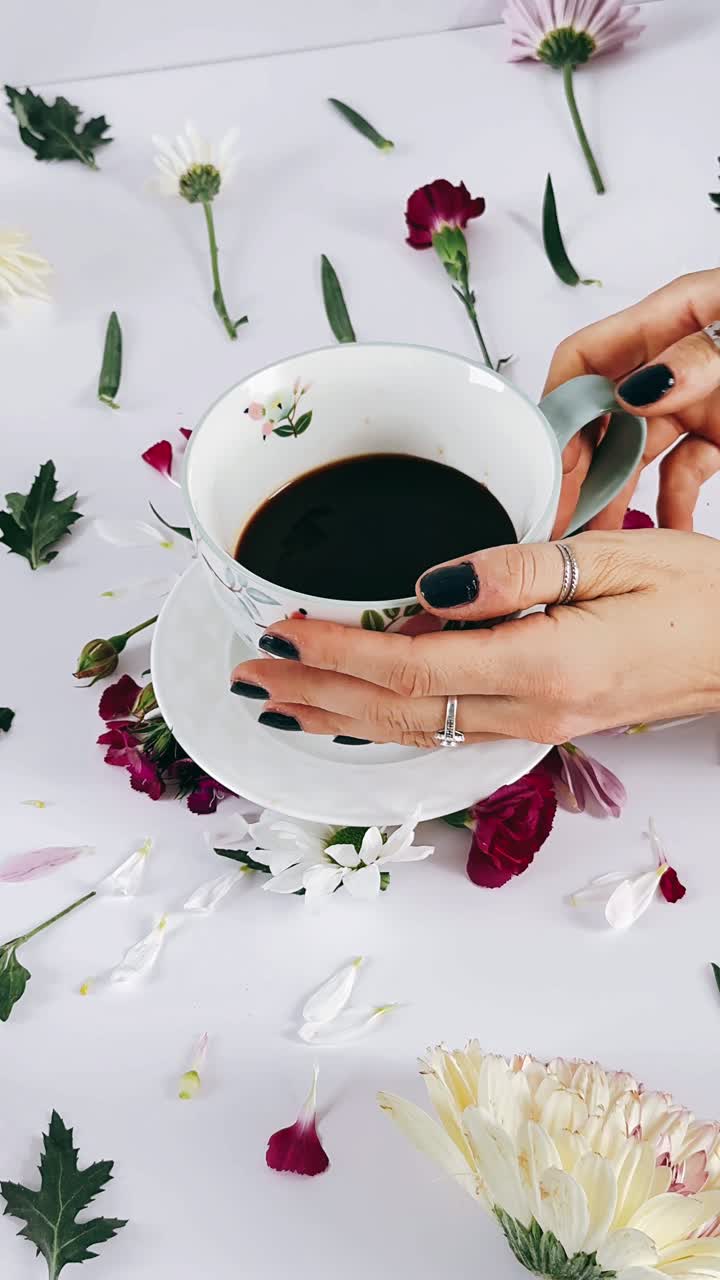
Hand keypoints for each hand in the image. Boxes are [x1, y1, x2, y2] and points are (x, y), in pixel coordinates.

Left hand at [230, 530, 719, 746]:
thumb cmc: (698, 598)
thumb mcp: (609, 558)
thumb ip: (512, 572)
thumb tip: (427, 586)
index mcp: (542, 666)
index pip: (409, 666)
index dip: (334, 652)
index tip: (279, 629)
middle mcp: (529, 711)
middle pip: (396, 712)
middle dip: (315, 695)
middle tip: (249, 677)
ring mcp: (535, 727)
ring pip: (415, 731)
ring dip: (341, 717)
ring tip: (280, 704)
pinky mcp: (542, 724)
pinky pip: (447, 729)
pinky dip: (389, 721)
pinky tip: (361, 713)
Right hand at [550, 269, 719, 534]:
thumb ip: (702, 356)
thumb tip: (638, 386)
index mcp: (680, 314)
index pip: (585, 358)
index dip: (555, 412)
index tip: (542, 470)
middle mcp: (681, 356)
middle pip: (601, 410)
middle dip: (576, 466)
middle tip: (558, 519)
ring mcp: (704, 396)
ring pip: (636, 449)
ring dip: (614, 494)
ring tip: (594, 540)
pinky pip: (681, 472)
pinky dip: (668, 506)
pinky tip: (663, 538)